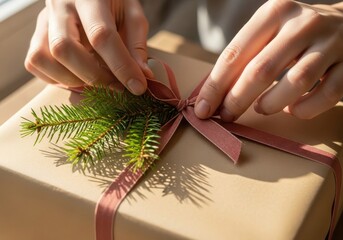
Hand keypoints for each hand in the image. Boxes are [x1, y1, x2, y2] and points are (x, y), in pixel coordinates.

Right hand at [25, 0, 151, 94]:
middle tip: (117, 87)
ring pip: (44, 58)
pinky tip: (78, 77)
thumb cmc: (112, 2)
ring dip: (73, 80)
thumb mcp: (132, 15)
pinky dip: (56, 78)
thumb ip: (137, 45)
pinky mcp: (36, 35)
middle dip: (94, 77)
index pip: (101, 35)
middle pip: (64, 49)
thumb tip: (143, 77)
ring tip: (98, 82)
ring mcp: (43, 21)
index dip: (120, 66)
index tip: (138, 87)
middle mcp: (60, 6)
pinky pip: (35, 63)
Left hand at [195, 0, 342, 120]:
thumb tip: (212, 96)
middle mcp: (303, 24)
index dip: (215, 86)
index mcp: (274, 13)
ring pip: (296, 82)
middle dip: (237, 99)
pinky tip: (294, 109)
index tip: (202, 109)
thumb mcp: (269, 32)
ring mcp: (331, 43)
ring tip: (261, 108)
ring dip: (271, 103)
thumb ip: (244, 58)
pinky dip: (305, 109)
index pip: (235, 53)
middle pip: (261, 70)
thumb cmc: (296, 33)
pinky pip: (326, 95)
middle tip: (226, 116)